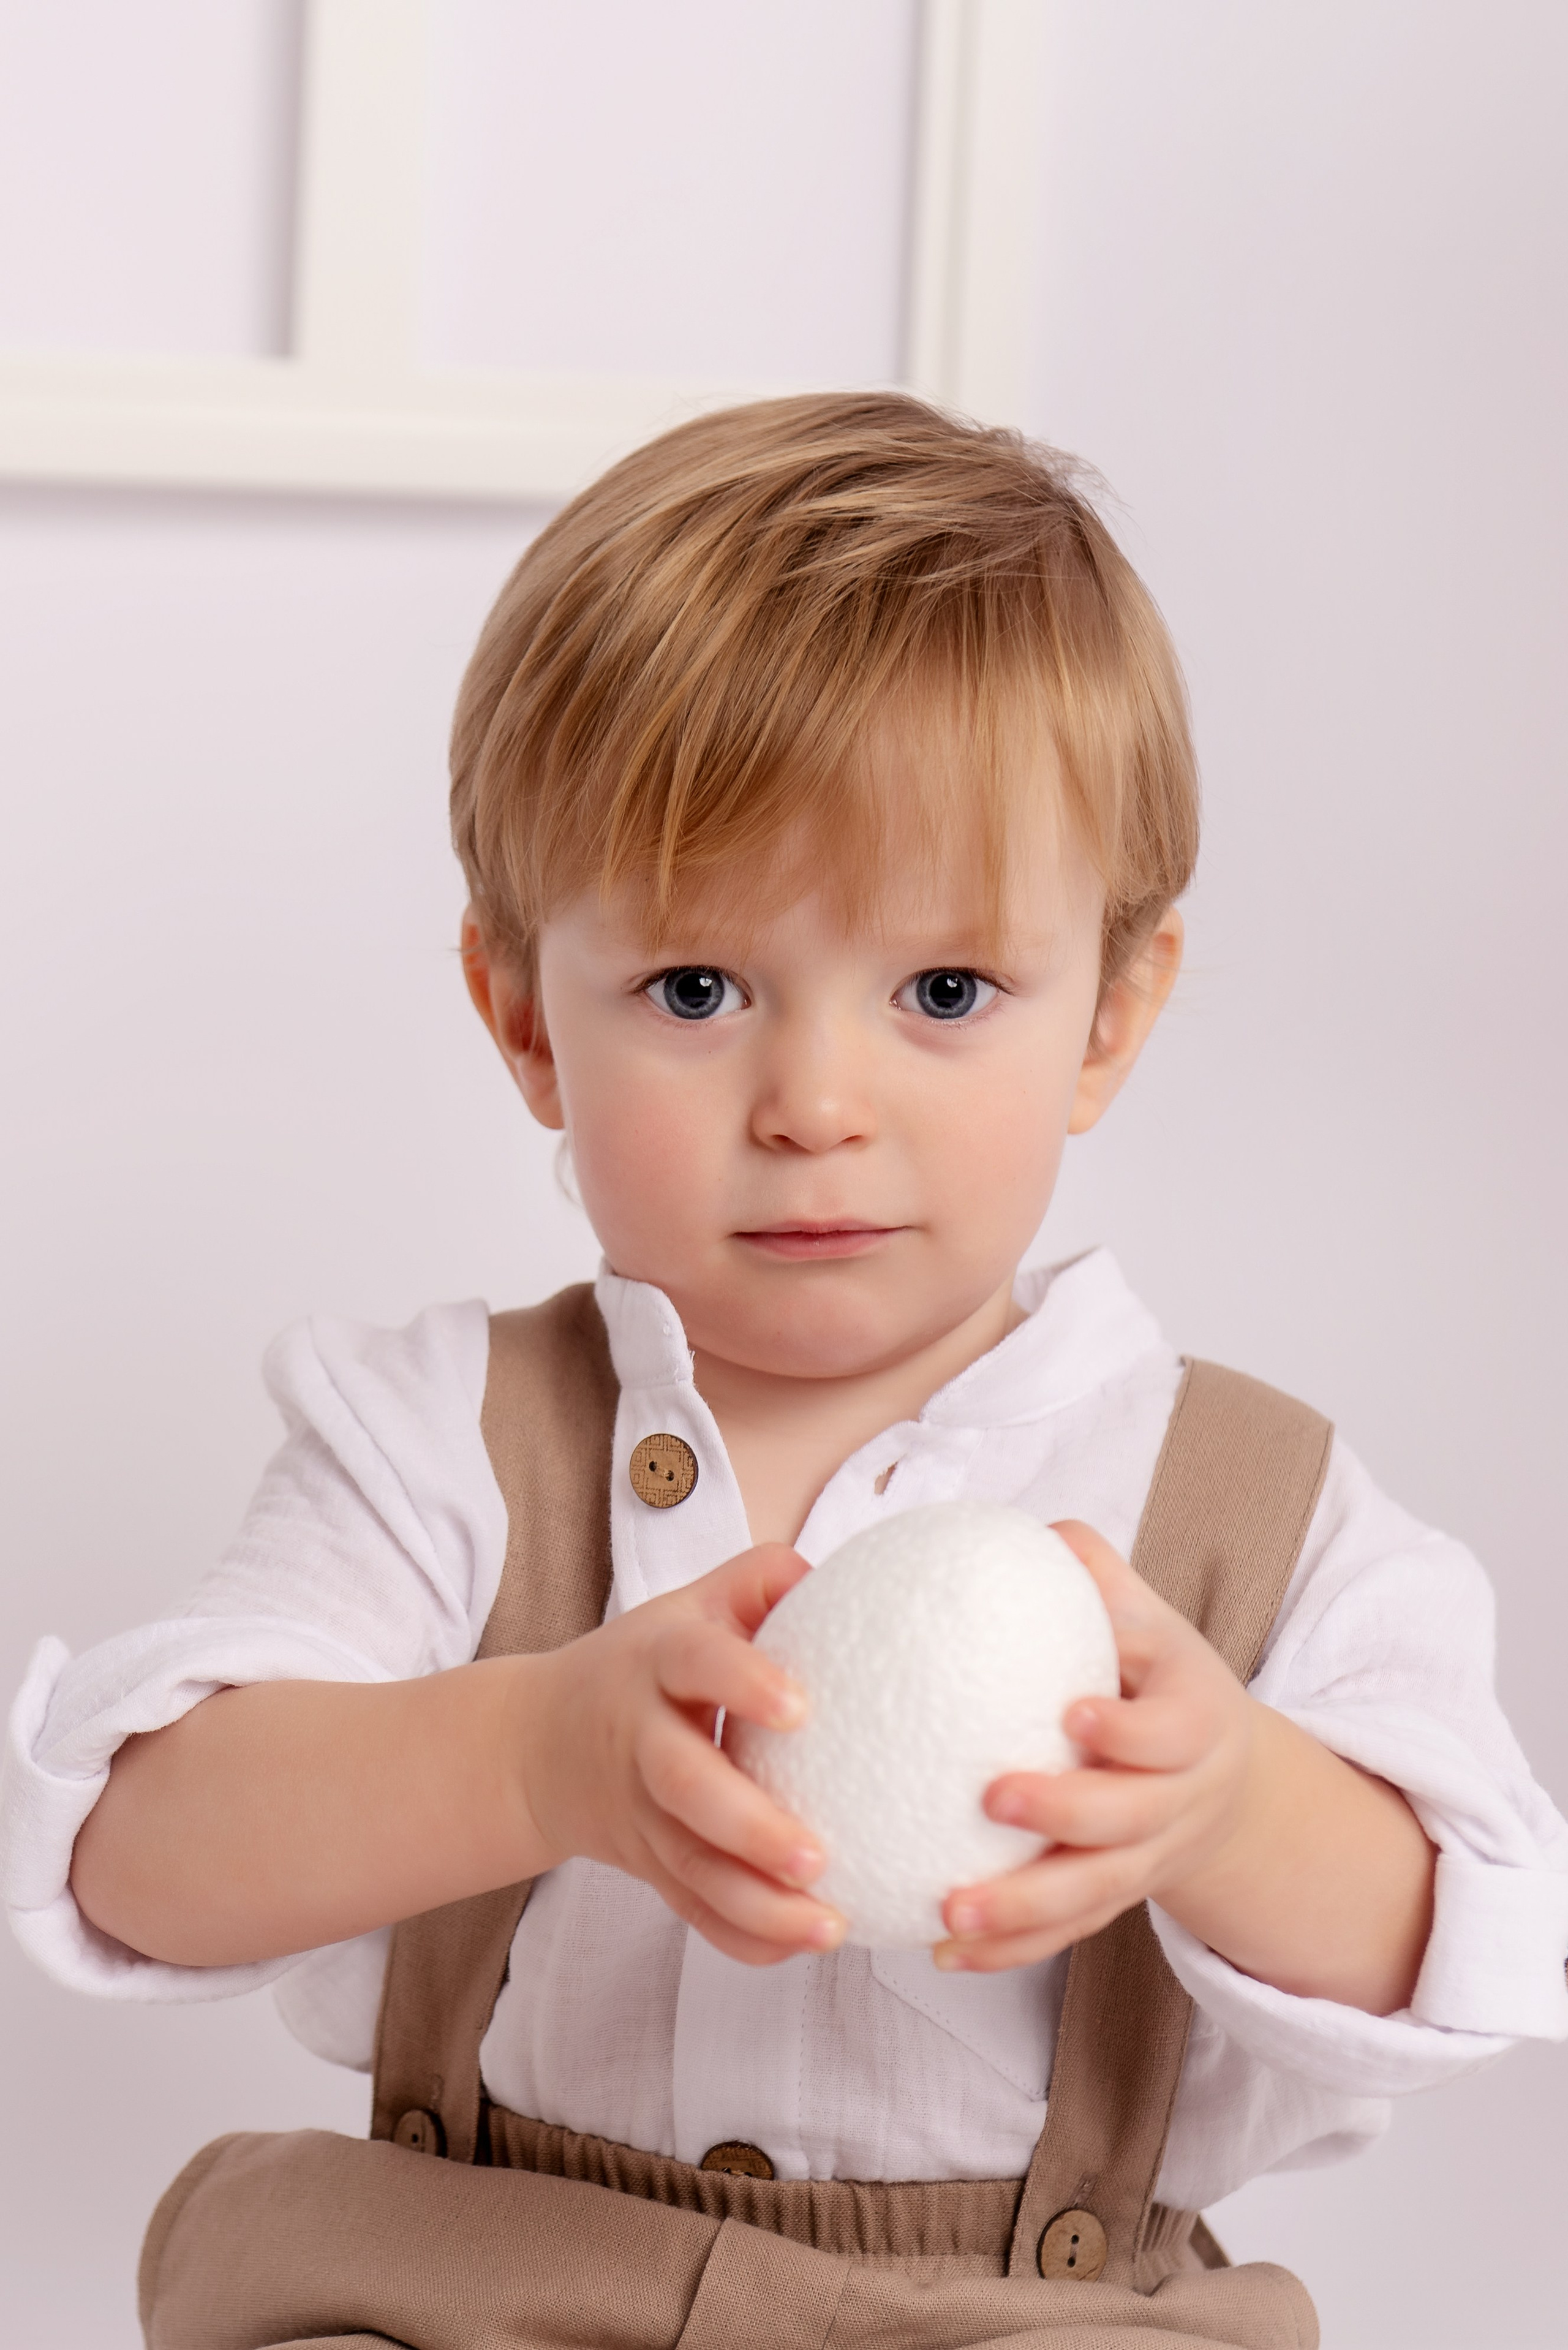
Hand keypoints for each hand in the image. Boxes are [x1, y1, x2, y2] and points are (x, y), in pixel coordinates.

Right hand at [518, 1544, 845, 1966]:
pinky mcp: (648, 1865)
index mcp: (657, 1662)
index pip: (696, 1664)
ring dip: (759, 1904)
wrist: (538, 1742)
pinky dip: (744, 1937)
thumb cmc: (645, 1665)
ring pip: (692, 1867)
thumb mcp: (687, 1607)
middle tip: (818, 1856)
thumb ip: (756, 1582)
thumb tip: (831, 1575)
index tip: (801, 1708)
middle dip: (750, 1827)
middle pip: (687, 1786)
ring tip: (829, 1923)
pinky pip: (692, 1910)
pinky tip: (802, 1943)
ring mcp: (640, 1812)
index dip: (743, 1682)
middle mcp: (641, 1739)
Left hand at [934, 1521, 1256, 1972]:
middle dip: (1065, 1816)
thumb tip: (1040, 1533)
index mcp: (1194, 1720)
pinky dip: (1008, 1949)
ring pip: (1092, 1895)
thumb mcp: (1147, 1621)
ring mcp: (1148, 1858)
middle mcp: (1180, 1798)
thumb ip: (1096, 1575)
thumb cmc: (1156, 1676)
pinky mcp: (1112, 1899)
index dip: (1130, 1729)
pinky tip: (941, 1951)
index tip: (1074, 1714)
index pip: (1170, 1732)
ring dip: (1022, 1910)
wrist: (1218, 1772)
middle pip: (1130, 1820)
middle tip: (990, 1798)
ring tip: (947, 1913)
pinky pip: (1063, 1934)